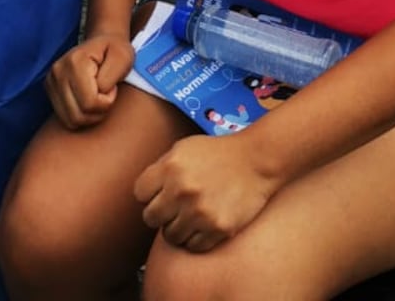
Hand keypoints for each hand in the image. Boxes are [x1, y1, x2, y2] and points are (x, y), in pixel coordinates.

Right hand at [44, 32, 135, 129]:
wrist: (102, 44)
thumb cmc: (115, 51)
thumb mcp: (123, 58)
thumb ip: (110, 78)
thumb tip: (96, 93)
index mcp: (75, 61)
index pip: (90, 103)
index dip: (107, 101)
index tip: (112, 86)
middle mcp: (58, 72)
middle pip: (79, 116)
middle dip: (99, 111)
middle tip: (106, 93)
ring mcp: (51, 82)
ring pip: (72, 121)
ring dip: (90, 115)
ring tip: (98, 96)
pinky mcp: (50, 92)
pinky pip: (66, 120)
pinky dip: (81, 116)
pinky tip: (88, 101)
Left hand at [134, 133, 275, 252]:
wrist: (256, 160)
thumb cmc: (218, 153)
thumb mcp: (183, 148)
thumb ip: (161, 168)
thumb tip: (143, 192)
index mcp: (170, 167)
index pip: (139, 193)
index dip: (149, 193)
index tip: (160, 193)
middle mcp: (182, 190)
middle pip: (150, 218)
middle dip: (161, 213)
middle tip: (175, 208)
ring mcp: (199, 212)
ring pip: (170, 236)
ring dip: (178, 228)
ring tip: (191, 216)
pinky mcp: (217, 229)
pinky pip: (193, 246)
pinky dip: (196, 239)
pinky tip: (204, 224)